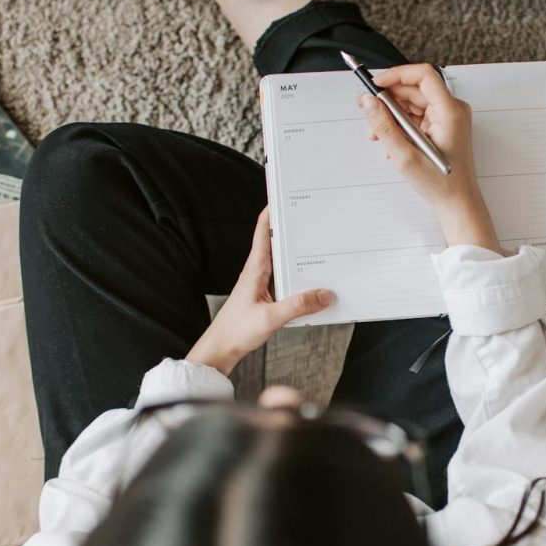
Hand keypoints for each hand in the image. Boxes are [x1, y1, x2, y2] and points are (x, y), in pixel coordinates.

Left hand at [186, 208, 333, 374]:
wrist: (220, 349)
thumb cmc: (236, 332)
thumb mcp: (270, 318)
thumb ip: (298, 306)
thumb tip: (325, 294)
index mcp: (255, 269)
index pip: (263, 231)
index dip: (273, 211)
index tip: (285, 196)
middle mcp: (257, 272)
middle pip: (276, 243)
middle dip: (293, 230)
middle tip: (311, 219)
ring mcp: (261, 284)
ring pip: (282, 262)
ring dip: (297, 255)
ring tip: (318, 248)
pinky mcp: (265, 296)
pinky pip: (285, 280)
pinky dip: (298, 277)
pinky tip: (311, 284)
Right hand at [358, 64, 500, 252]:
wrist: (457, 203)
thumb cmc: (441, 184)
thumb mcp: (404, 156)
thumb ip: (384, 126)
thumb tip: (368, 101)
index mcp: (449, 112)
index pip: (423, 75)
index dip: (397, 75)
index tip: (376, 84)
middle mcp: (452, 110)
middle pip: (415, 89)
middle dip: (389, 98)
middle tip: (367, 108)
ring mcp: (449, 118)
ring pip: (414, 102)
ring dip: (392, 114)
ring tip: (377, 133)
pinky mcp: (443, 126)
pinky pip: (418, 115)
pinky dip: (402, 124)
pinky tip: (391, 141)